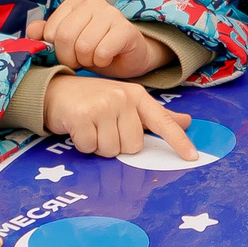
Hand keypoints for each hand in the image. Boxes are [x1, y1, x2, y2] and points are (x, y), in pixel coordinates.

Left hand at [29, 0, 159, 79]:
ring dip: (88, 60)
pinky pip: (102, 52)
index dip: (56, 50)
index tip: (68, 54)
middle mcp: (93, 2)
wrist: (128, 57)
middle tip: (81, 60)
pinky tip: (108, 57)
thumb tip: (31, 31)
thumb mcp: (67, 43)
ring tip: (96, 57)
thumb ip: (47, 35)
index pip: (50, 31)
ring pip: (83, 46)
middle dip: (70, 57)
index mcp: (74, 3)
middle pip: (65, 37)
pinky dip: (102, 62)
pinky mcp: (126, 29)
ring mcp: (111, 13)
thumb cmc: (95, 49)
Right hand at [43, 73, 198, 159]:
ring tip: (91, 128)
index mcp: (138, 96)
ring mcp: (103, 105)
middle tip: (104, 129)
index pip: (163, 121)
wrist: (55, 90)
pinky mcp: (82, 115)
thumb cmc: (94, 99)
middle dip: (117, 145)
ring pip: (111, 150)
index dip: (178, 141)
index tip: (192, 157)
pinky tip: (79, 129)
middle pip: (133, 146)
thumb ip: (155, 115)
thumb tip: (187, 121)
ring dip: (99, 146)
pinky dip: (83, 144)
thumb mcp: (127, 102)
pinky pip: (90, 147)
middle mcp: (123, 98)